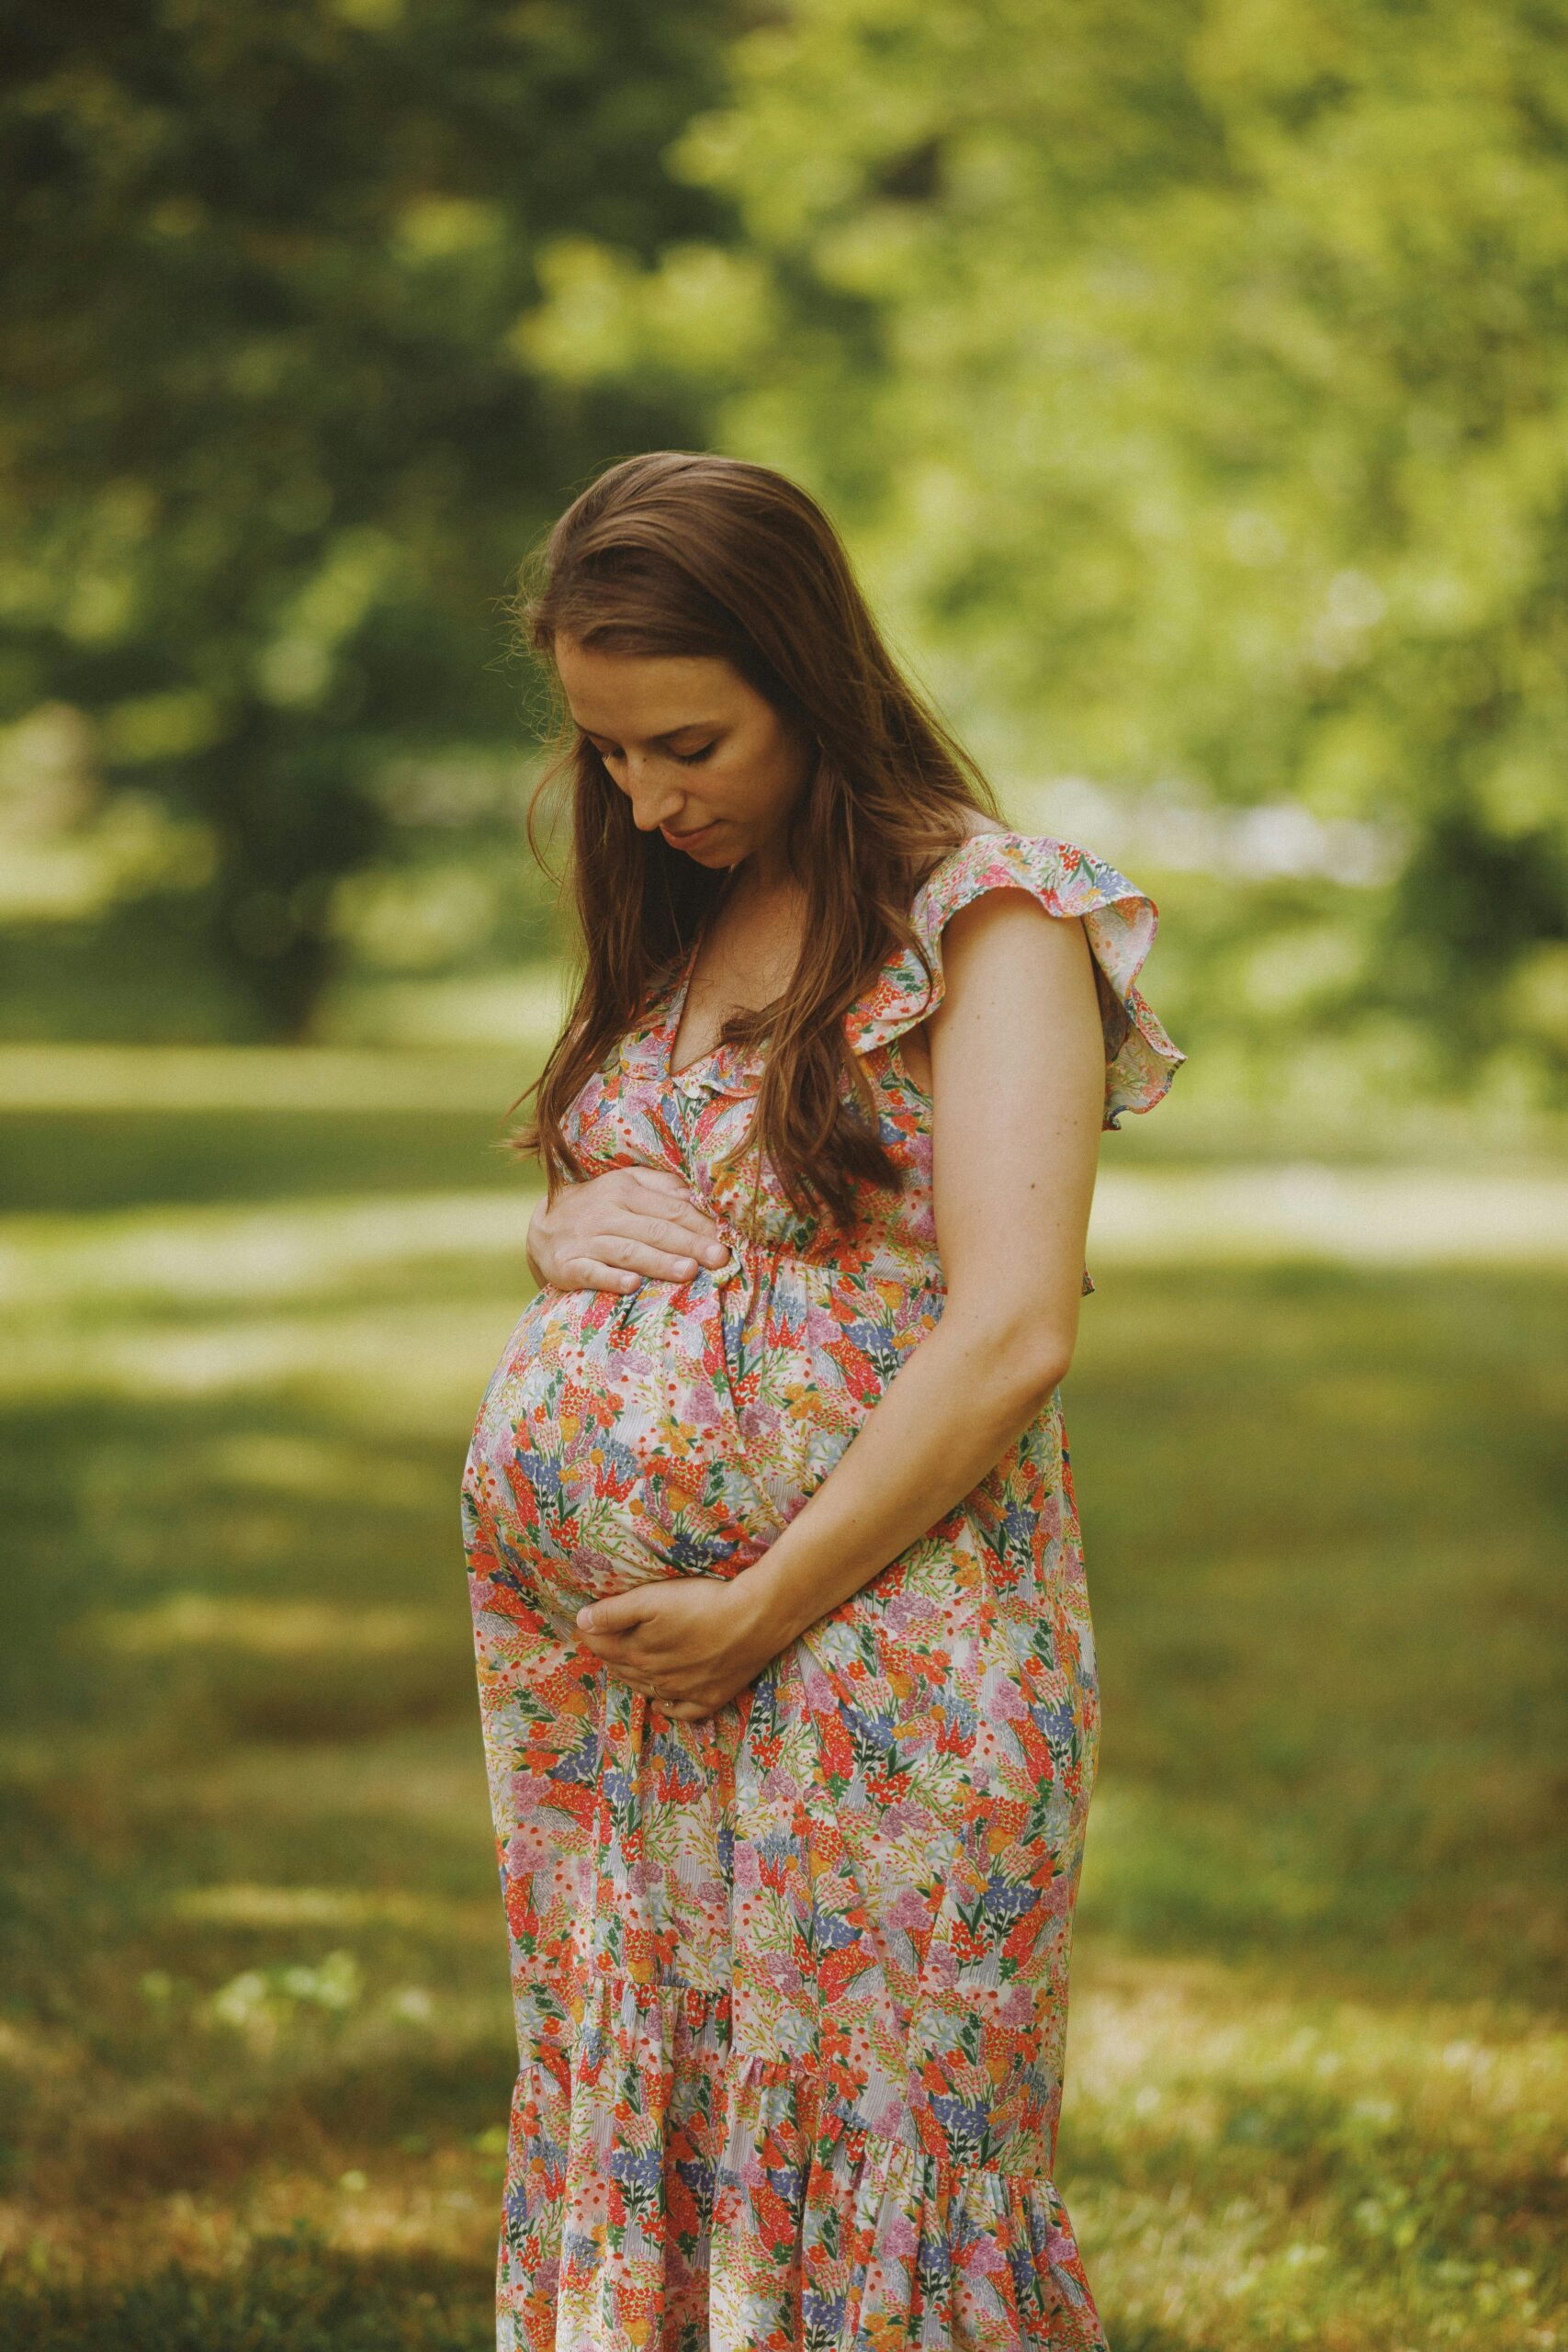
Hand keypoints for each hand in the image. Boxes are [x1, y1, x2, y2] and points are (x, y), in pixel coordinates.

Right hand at [527, 1166, 731, 1292]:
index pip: (670, 1208)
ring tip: (688, 1272)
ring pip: (628, 1250)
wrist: (542, 1226)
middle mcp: (606, 1212)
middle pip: (654, 1229)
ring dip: (659, 1261)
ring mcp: (586, 1240)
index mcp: (625, 1189)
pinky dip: (611, 1278)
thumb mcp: (625, 1186)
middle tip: (719, 1258)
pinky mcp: (567, 1266)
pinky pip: (591, 1272)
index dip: (700, 1223)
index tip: (728, 1238)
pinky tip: (632, 1285)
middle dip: (689, 1244)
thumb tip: (699, 1196)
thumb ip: (662, 1188)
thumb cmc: (598, 1206)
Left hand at [575, 1573, 783, 1720]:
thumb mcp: (652, 1599)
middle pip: (622, 1668)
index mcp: (638, 1652)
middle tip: (603, 1640)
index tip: (584, 1623)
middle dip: (609, 1654)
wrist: (755, 1619)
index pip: (602, 1647)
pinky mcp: (710, 1697)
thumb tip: (581, 1623)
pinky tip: (662, 1702)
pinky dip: (667, 1707)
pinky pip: (681, 1710)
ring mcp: (684, 1691)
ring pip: (648, 1689)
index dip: (590, 1633)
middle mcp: (656, 1677)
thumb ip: (614, 1612)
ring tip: (625, 1664)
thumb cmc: (702, 1602)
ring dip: (633, 1677)